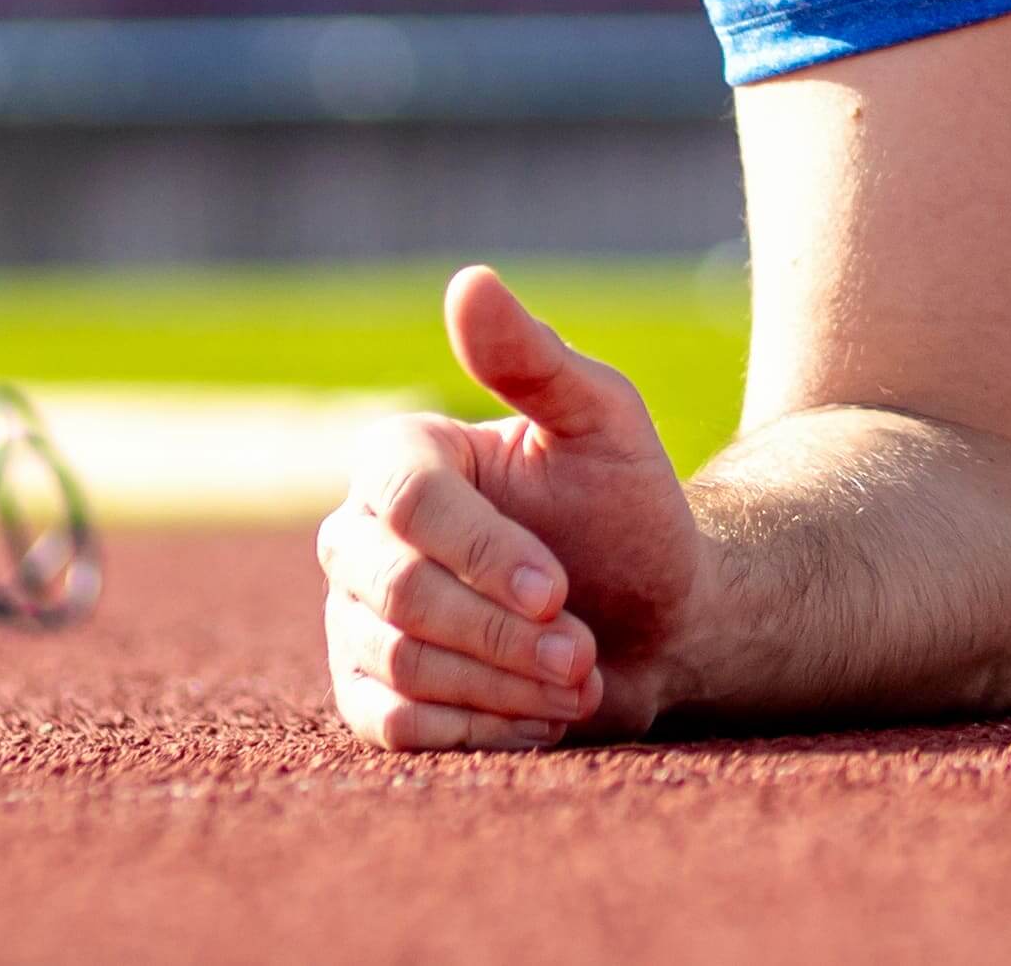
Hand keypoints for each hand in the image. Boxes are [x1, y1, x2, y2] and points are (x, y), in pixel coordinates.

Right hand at [314, 263, 703, 748]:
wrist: (655, 620)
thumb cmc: (629, 513)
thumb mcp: (605, 426)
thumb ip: (536, 360)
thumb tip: (469, 281)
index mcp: (403, 458)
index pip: (407, 500)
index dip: (481, 551)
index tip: (557, 589)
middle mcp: (359, 534)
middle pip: (395, 591)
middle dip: (501, 633)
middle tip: (583, 651)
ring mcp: (355, 617)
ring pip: (398, 662)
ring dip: (503, 683)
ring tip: (577, 678)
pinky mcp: (368, 692)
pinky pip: (393, 724)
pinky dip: (479, 728)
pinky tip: (541, 716)